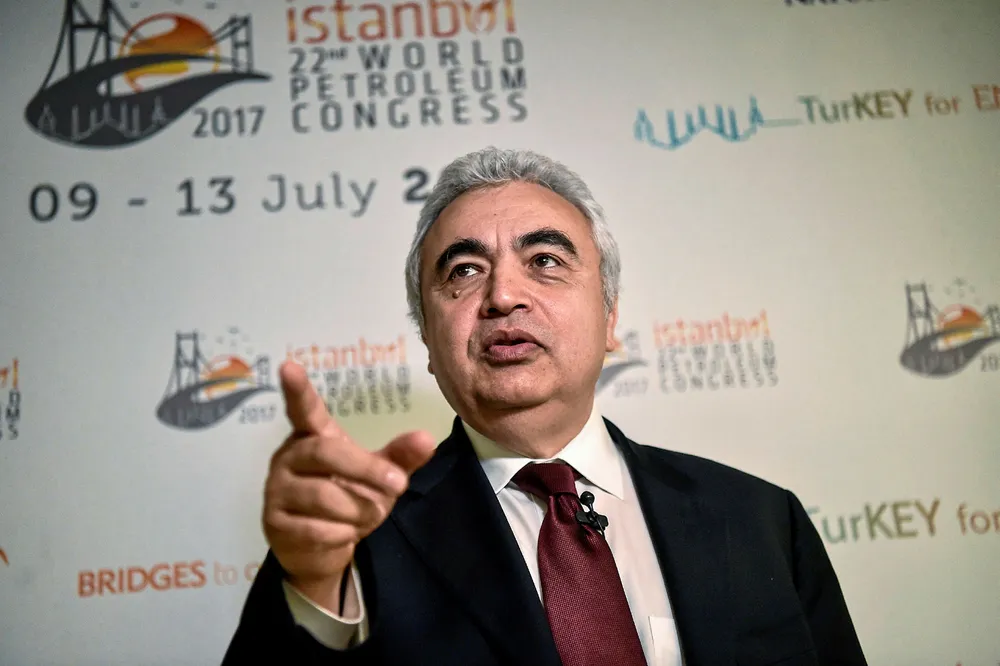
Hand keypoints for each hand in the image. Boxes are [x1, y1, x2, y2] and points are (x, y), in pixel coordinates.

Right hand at [263, 361, 436, 609]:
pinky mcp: (274, 522)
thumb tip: (427, 438)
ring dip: (358, 511)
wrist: (320, 551)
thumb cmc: (349, 501)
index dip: (297, 390)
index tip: (289, 365)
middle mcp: (288, 457)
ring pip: (323, 497)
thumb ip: (400, 457)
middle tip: (398, 484)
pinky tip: (345, 534)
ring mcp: (277, 489)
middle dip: (367, 470)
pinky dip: (342, 534)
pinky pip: (315, 529)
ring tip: (367, 515)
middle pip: (326, 453)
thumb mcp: (378, 477)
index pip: (304, 410)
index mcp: (312, 437)